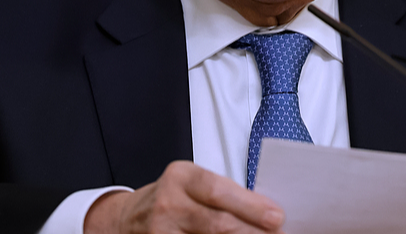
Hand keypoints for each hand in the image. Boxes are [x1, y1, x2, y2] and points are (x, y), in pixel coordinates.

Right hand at [84, 161, 285, 233]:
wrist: (128, 219)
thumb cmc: (172, 198)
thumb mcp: (192, 184)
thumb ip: (225, 194)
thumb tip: (267, 213)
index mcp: (182, 177)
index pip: (219, 191)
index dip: (250, 206)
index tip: (277, 217)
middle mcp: (169, 204)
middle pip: (216, 223)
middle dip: (252, 232)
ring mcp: (162, 232)